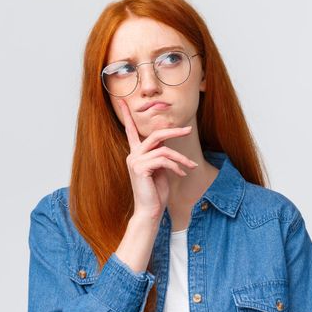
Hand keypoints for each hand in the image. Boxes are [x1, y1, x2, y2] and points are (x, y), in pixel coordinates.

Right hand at [117, 99, 198, 220]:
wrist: (150, 211)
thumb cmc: (156, 192)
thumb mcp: (160, 169)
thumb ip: (160, 154)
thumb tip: (167, 142)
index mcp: (136, 153)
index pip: (130, 130)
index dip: (126, 114)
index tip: (121, 100)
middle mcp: (133, 154)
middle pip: (156, 134)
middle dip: (174, 131)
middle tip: (188, 130)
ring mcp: (135, 160)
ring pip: (164, 149)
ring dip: (181, 158)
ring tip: (190, 166)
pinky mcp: (140, 168)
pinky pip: (164, 160)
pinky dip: (176, 166)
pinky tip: (182, 174)